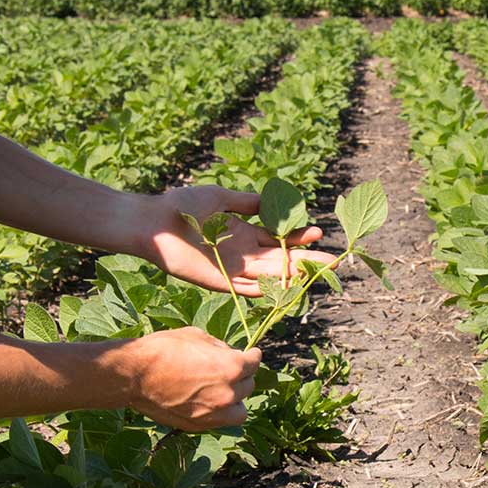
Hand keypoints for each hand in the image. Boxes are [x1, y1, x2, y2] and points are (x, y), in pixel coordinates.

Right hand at [117, 327, 262, 430]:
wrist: (135, 375)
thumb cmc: (163, 349)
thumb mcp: (196, 336)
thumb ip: (218, 347)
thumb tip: (228, 353)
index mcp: (232, 367)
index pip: (254, 362)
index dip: (253, 356)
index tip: (251, 354)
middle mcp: (228, 393)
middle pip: (248, 386)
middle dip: (242, 376)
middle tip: (231, 370)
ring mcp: (214, 413)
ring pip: (240, 411)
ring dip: (236, 400)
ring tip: (224, 392)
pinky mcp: (199, 425)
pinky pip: (220, 421)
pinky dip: (220, 413)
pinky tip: (209, 403)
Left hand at [145, 184, 334, 296]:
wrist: (154, 222)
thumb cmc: (183, 205)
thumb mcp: (221, 197)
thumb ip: (246, 202)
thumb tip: (273, 200)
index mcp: (244, 233)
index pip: (279, 238)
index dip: (299, 238)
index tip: (319, 233)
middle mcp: (242, 254)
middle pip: (281, 260)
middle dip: (307, 261)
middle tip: (333, 262)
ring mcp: (232, 269)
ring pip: (269, 276)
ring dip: (292, 277)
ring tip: (316, 274)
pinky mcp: (219, 282)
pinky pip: (246, 290)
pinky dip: (265, 291)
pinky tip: (286, 288)